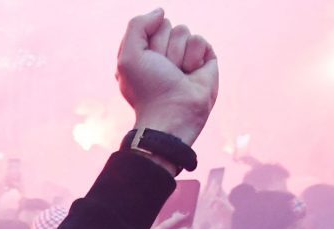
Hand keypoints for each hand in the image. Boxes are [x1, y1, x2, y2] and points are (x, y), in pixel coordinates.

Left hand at [117, 9, 219, 149]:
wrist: (173, 113)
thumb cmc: (148, 89)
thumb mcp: (129, 55)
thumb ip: (137, 25)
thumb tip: (161, 12)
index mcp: (142, 52)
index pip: (147, 25)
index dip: (146, 43)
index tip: (146, 64)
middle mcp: (163, 53)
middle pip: (166, 25)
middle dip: (163, 47)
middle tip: (163, 70)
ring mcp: (184, 55)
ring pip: (183, 31)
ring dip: (178, 54)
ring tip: (178, 74)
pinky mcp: (204, 59)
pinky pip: (200, 40)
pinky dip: (194, 57)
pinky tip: (192, 74)